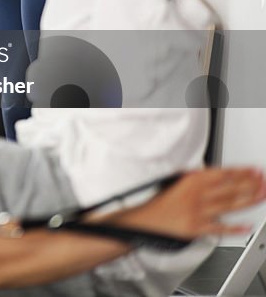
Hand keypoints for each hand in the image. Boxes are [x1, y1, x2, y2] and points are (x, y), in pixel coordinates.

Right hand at [120, 168, 265, 238]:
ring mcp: (198, 213)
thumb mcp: (175, 181)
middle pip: (229, 189)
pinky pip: (220, 228)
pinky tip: (247, 225)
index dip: (241, 172)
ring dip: (248, 200)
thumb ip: (195, 177)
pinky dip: (235, 228)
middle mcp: (196, 196)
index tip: (253, 170)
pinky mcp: (197, 228)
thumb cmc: (159, 201)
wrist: (144, 220)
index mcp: (190, 182)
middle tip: (262, 181)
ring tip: (261, 195)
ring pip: (229, 205)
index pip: (222, 174)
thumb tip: (213, 172)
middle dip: (250, 184)